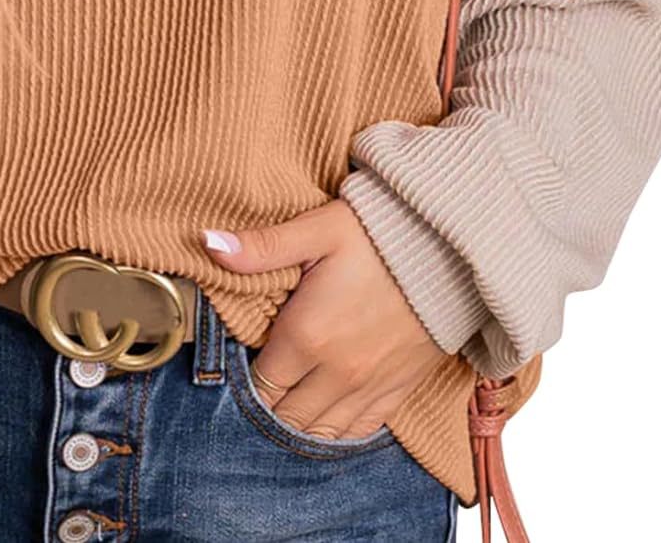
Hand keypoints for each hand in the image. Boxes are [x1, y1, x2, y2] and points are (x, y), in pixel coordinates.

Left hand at [201, 199, 444, 439]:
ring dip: (298, 421)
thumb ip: (262, 247)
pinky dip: (337, 431)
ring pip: (319, 432)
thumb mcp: (317, 229)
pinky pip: (359, 431)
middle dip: (269, 402)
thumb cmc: (381, 232)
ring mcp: (369, 386)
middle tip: (263, 378)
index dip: (245, 375)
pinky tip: (325, 415)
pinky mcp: (398, 390)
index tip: (244, 358)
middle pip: (284, 415)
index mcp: (307, 335)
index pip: (259, 383)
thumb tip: (208, 244)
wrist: (452, 249)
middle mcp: (336, 372)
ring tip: (288, 399)